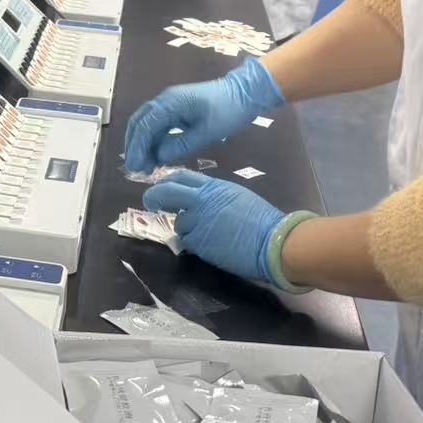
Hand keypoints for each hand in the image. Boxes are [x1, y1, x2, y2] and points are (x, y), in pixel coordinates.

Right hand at [124, 57, 284, 173]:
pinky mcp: (176, 109)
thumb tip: (159, 156)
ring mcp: (169, 103)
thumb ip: (182, 144)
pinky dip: (154, 140)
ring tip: (146, 167)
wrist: (244, 94)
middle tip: (136, 169)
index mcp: (171, 103)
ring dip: (143, 144)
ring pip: (146, 124)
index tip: (135, 167)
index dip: (137, 148)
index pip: (145, 126)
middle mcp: (165, 100)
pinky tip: (156, 156)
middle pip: (139, 123)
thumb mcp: (208, 132)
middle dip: (135, 146)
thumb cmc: (228, 112)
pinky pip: (158, 125)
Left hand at [143, 171, 291, 284]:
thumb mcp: (237, 196)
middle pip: (166, 193)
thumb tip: (201, 200)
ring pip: (179, 224)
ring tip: (207, 234)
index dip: (168, 180)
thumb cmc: (261, 220)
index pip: (181, 177)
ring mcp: (198, 223)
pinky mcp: (199, 243)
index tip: (161, 185)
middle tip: (150, 202)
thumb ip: (215, 196)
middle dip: (154, 197)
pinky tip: (212, 245)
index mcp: (214, 187)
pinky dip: (195, 244)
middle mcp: (201, 201)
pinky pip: (188, 242)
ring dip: (186, 228)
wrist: (272, 242)